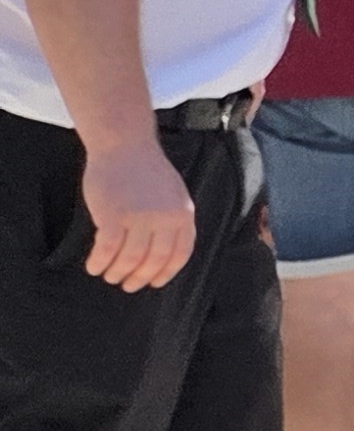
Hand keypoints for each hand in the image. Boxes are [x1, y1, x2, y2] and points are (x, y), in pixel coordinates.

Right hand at [78, 133, 195, 292]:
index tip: (154, 283)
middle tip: (126, 285)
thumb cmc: (145, 171)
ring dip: (117, 272)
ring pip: (130, 259)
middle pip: (154, 260)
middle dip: (139, 278)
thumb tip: (163, 254)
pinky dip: (99, 262)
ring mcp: (140, 216)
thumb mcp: (173, 195)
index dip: (166, 273)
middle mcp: (166, 218)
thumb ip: (172, 220)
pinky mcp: (114, 215)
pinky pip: (107, 250)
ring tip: (108, 275)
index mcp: (184, 214)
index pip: (180, 254)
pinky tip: (93, 267)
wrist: (124, 144)